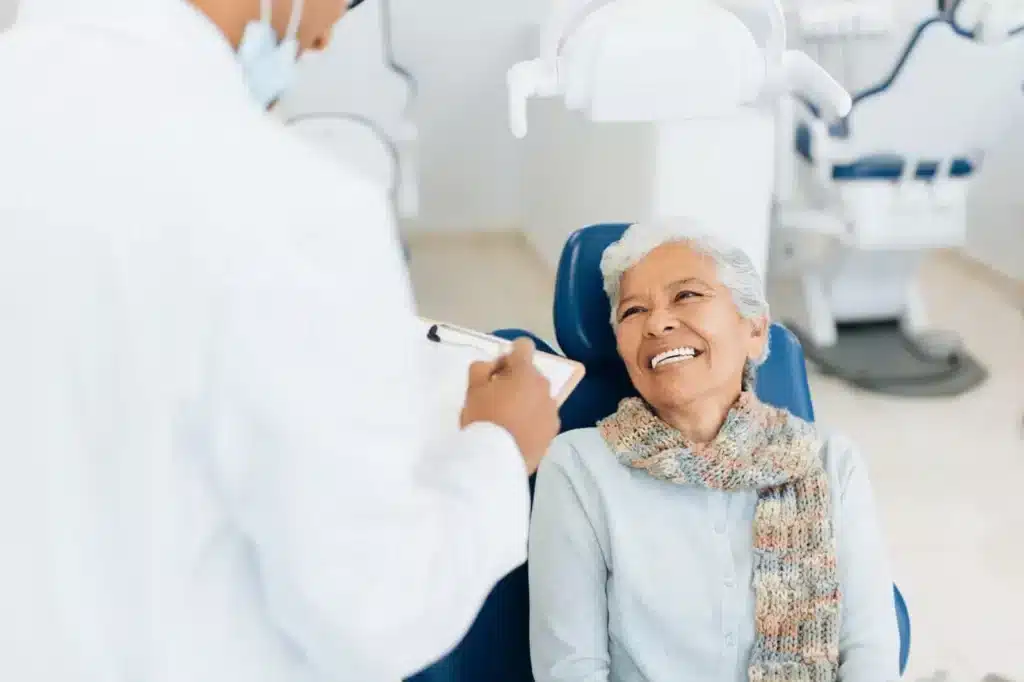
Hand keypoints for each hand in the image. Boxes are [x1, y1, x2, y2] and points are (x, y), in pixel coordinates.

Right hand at [460, 338, 559, 473]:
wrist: (496, 460)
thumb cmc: (482, 419)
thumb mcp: (472, 389)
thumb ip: (482, 368)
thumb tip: (494, 366)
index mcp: (525, 373)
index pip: (523, 346)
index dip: (509, 355)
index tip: (498, 372)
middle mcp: (544, 387)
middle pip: (530, 374)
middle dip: (516, 380)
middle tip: (497, 399)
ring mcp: (551, 410)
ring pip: (538, 396)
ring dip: (526, 400)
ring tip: (508, 420)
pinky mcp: (553, 430)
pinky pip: (543, 416)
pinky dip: (533, 420)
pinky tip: (517, 433)